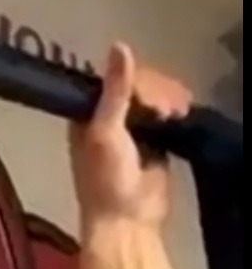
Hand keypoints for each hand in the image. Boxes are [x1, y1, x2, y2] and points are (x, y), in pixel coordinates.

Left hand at [69, 43, 191, 228]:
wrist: (128, 223)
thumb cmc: (106, 181)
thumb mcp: (105, 132)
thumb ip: (114, 91)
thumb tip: (119, 45)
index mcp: (87, 115)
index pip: (111, 78)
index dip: (131, 77)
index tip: (147, 89)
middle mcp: (108, 119)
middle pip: (136, 85)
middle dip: (154, 90)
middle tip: (165, 106)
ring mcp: (133, 130)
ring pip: (153, 97)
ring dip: (167, 98)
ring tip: (175, 112)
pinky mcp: (154, 142)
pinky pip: (165, 115)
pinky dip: (175, 111)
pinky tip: (182, 112)